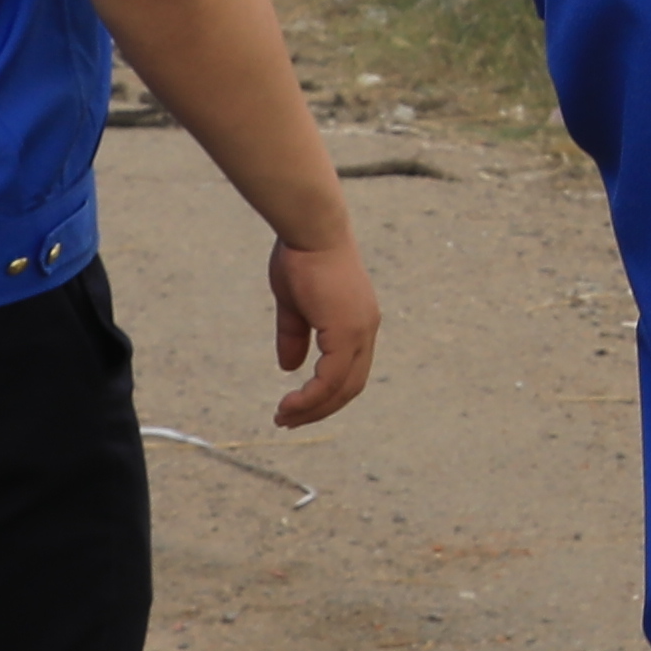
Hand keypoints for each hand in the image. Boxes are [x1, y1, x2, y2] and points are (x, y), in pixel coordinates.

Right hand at [269, 235, 380, 430]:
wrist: (310, 229)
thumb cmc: (301, 257)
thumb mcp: (294, 304)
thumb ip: (295, 335)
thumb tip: (290, 367)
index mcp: (357, 322)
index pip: (348, 371)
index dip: (324, 394)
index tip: (295, 406)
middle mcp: (366, 330)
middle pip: (349, 386)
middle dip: (319, 409)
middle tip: (289, 421)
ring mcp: (359, 331)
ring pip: (342, 387)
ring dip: (313, 408)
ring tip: (285, 418)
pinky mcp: (347, 330)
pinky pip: (332, 377)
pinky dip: (312, 396)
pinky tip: (290, 404)